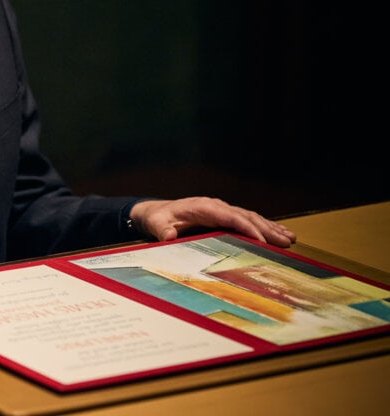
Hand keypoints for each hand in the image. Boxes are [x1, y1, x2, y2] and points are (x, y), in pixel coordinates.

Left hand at [129, 197, 296, 247]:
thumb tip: (168, 236)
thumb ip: (162, 230)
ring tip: (290, 238)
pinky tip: (278, 234)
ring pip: (250, 217)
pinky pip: (247, 220)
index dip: (247, 227)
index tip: (263, 240)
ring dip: (270, 227)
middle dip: (267, 229)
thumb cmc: (158, 218)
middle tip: (287, 241)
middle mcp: (216, 206)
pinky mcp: (224, 216)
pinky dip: (263, 227)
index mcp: (203, 207)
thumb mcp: (156, 224)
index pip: (230, 216)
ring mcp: (221, 210)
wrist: (157, 211)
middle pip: (246, 216)